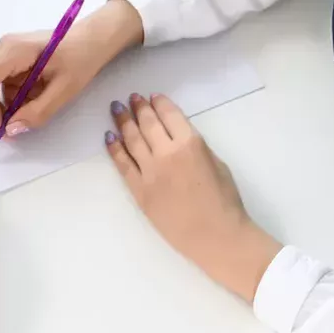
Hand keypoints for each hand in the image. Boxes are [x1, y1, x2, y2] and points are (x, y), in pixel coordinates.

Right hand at [0, 0, 141, 137]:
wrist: (95, 39)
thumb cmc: (82, 58)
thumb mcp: (64, 90)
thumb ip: (37, 111)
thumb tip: (11, 129)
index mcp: (14, 50)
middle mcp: (5, 48)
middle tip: (12, 131)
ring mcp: (9, 52)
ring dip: (8, 105)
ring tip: (31, 113)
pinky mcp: (15, 59)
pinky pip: (6, 83)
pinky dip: (16, 98)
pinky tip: (35, 100)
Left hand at [105, 93, 278, 300]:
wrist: (215, 236)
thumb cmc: (224, 201)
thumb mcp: (218, 164)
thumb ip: (196, 147)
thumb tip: (179, 138)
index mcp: (190, 143)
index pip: (169, 115)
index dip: (159, 103)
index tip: (151, 97)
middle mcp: (167, 153)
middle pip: (147, 123)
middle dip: (138, 108)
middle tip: (130, 98)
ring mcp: (150, 172)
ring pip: (132, 140)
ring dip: (123, 121)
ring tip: (116, 109)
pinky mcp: (139, 190)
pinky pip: (123, 164)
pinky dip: (114, 148)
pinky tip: (109, 137)